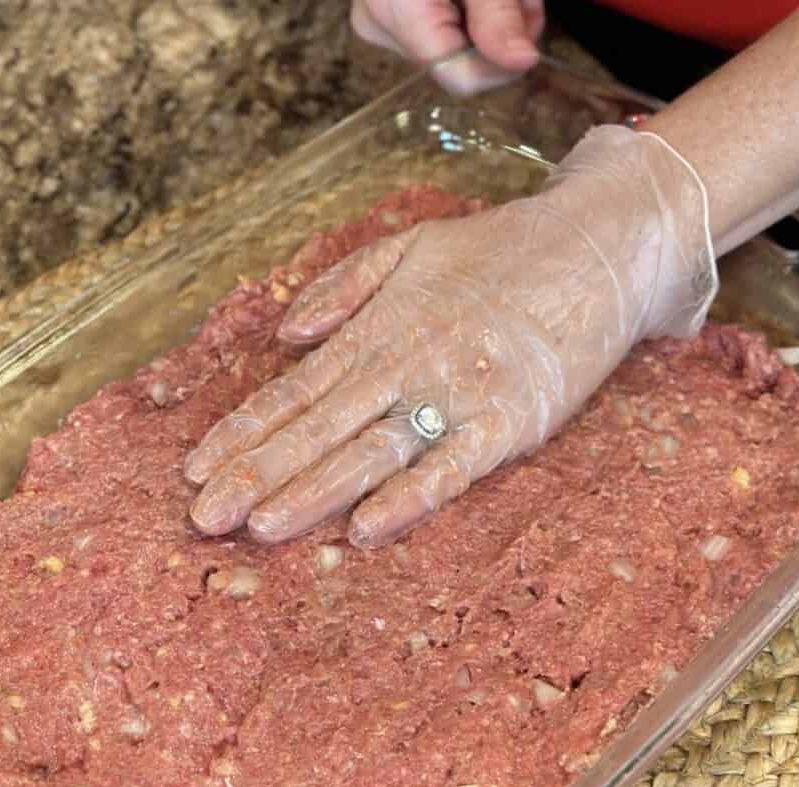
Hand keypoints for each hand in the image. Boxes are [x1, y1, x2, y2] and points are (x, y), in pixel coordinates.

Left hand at [186, 126, 716, 547]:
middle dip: (257, 474)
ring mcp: (460, 392)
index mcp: (379, 328)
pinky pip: (453, 467)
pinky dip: (409, 498)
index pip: (295, 390)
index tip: (196, 470)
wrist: (603, 244)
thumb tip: (285, 334)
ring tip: (259, 528)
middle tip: (204, 518)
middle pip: (319, 428)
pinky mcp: (512, 420)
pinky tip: (365, 529)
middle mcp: (408, 362)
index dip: (243, 431)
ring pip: (372, 451)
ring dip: (313, 492)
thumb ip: (343, 288)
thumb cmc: (501, 252)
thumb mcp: (410, 247)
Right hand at [351, 0, 545, 93]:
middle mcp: (380, 23)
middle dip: (498, 30)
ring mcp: (380, 21)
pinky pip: (438, 31)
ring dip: (489, 20)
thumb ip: (498, 14)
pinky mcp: (389, 14)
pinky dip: (469, 11)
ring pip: (452, 48)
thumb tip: (519, 63)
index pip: (458, 75)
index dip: (502, 62)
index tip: (529, 24)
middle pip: (457, 61)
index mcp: (397, 10)